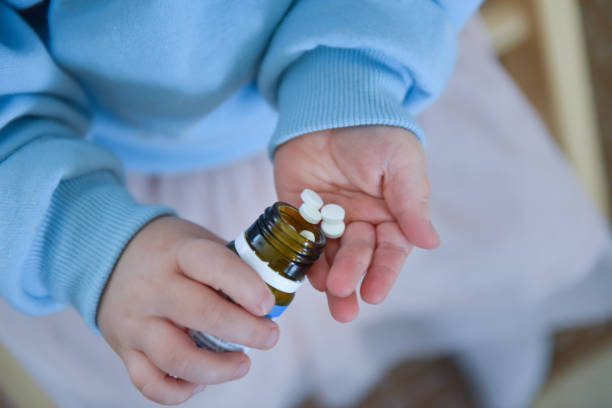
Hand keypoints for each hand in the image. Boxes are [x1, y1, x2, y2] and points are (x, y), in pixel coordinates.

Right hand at [97, 216, 277, 404]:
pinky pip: (148, 382)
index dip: (245, 286)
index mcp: (178, 253)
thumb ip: (231, 264)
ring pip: (175, 357)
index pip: (213, 266)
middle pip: (200, 314)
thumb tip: (277, 294)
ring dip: (217, 369)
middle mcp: (152, 287)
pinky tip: (201, 383)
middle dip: (244, 331)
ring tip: (243, 364)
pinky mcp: (124, 348)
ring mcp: (135, 320)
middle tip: (270, 337)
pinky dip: (179, 391)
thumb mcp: (198, 242)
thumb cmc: (170, 252)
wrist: (108, 255)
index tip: (268, 305)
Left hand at [274, 126, 438, 321]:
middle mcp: (361, 224)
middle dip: (352, 277)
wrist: (331, 106)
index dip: (383, 273)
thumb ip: (412, 200)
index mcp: (390, 215)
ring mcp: (329, 221)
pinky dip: (303, 258)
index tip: (373, 294)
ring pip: (331, 257)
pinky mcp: (300, 213)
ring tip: (329, 297)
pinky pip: (302, 240)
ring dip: (329, 280)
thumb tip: (430, 242)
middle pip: (359, 257)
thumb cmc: (375, 132)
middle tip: (343, 296)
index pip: (390, 251)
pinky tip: (306, 274)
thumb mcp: (400, 160)